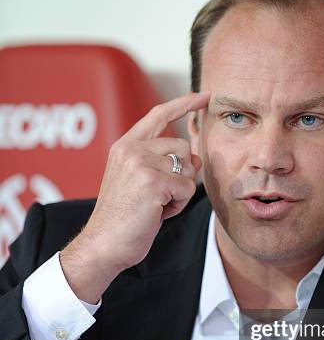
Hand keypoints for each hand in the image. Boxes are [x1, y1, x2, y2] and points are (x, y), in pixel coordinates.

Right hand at [60, 91, 209, 303]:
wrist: (104, 244)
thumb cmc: (124, 218)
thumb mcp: (141, 183)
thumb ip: (165, 164)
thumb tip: (198, 157)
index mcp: (125, 146)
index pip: (159, 114)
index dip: (184, 103)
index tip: (204, 95)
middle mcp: (131, 149)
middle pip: (184, 147)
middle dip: (182, 174)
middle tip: (161, 196)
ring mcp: (141, 164)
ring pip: (188, 169)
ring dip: (180, 192)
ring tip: (157, 205)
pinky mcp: (153, 182)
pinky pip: (187, 189)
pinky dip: (178, 206)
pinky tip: (157, 214)